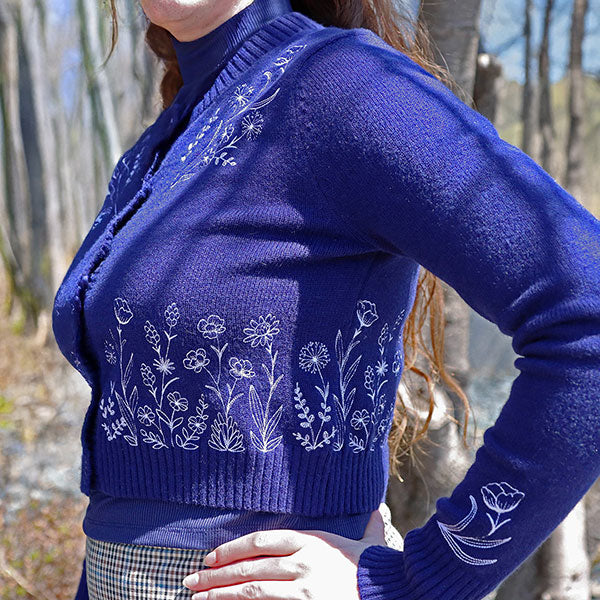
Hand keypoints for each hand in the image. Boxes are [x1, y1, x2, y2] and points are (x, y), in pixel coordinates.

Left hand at [181, 503, 388, 598]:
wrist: (391, 589)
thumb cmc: (377, 569)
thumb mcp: (369, 543)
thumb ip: (367, 526)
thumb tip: (373, 508)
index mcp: (310, 540)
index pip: (261, 539)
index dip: (233, 547)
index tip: (212, 555)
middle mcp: (301, 560)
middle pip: (250, 565)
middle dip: (216, 573)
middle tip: (191, 579)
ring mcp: (302, 585)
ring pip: (251, 589)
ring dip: (220, 593)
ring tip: (197, 598)